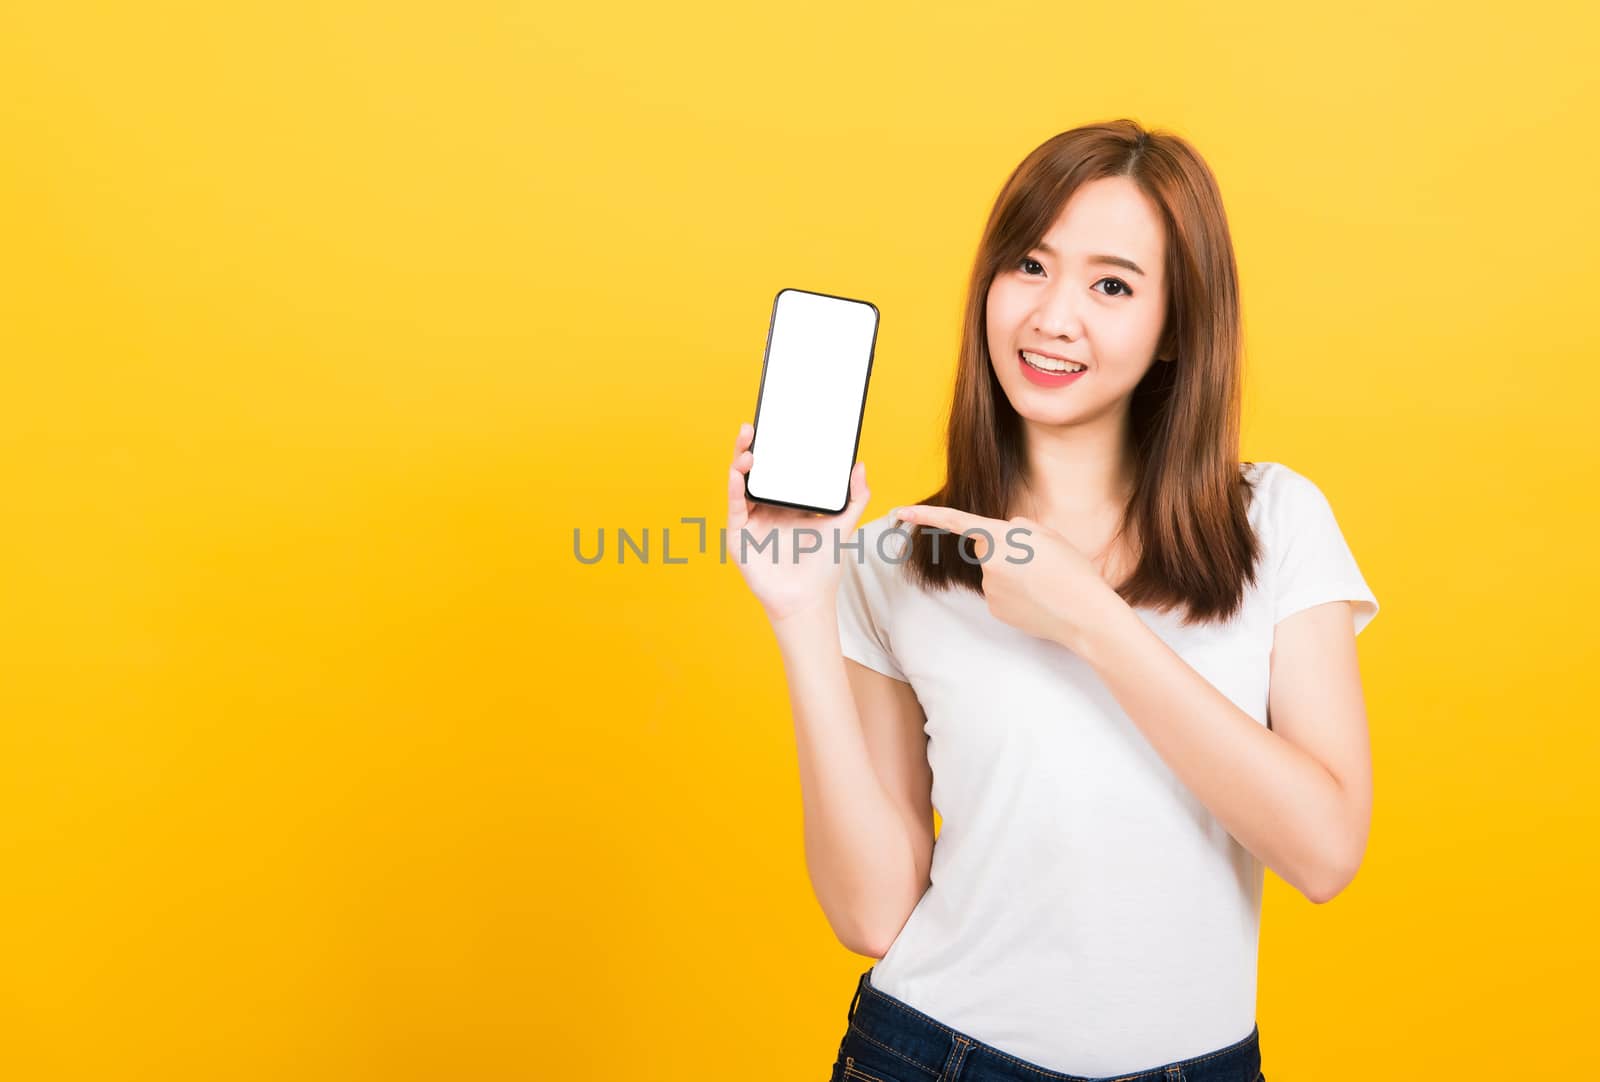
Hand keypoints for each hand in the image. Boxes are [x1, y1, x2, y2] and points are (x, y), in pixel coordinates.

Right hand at [726, 421, 871, 623]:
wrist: (807, 599)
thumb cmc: (822, 566)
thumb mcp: (843, 525)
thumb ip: (856, 498)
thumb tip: (860, 465)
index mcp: (787, 502)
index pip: (776, 469)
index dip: (773, 448)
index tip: (774, 426)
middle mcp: (766, 508)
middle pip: (754, 472)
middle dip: (749, 448)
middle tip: (752, 427)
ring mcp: (751, 520)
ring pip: (740, 485)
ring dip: (739, 463)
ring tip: (747, 447)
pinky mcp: (740, 535)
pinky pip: (735, 507)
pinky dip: (734, 489)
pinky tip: (738, 474)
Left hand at [889, 504, 1121, 650]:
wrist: (1085, 615)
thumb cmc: (1072, 571)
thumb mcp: (1048, 534)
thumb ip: (1018, 527)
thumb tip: (1004, 534)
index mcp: (1002, 537)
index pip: (956, 521)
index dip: (926, 515)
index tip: (901, 511)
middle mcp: (988, 563)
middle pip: (985, 548)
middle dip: (1003, 549)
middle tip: (1038, 561)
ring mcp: (989, 589)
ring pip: (994, 572)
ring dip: (1013, 573)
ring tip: (1043, 582)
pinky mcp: (994, 610)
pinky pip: (999, 593)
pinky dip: (1015, 593)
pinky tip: (1036, 599)